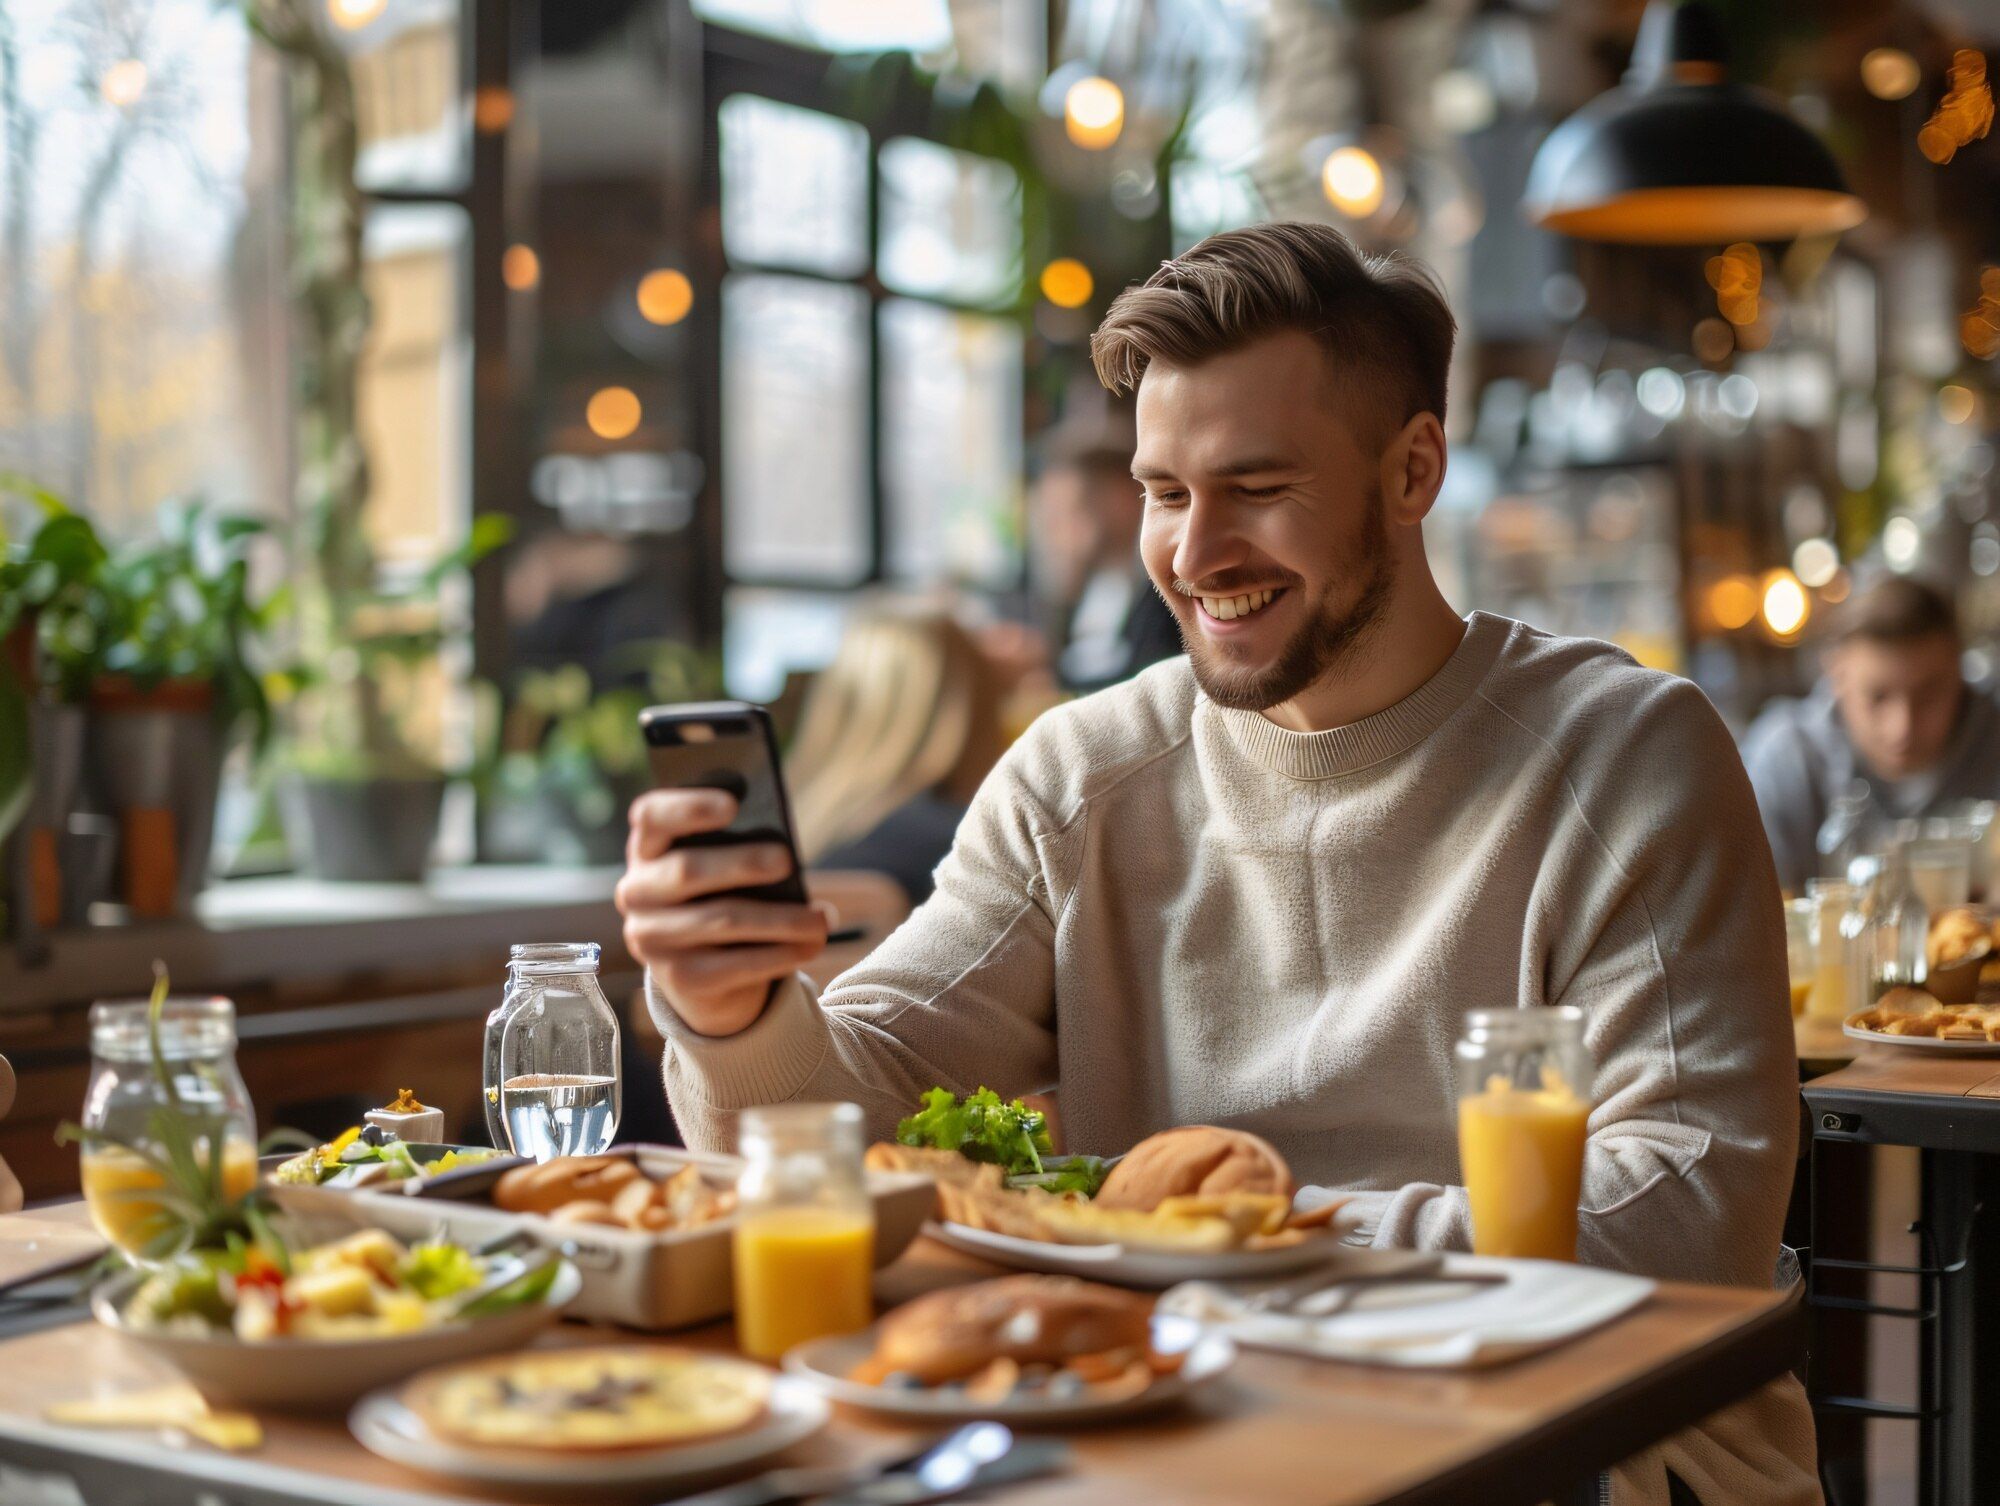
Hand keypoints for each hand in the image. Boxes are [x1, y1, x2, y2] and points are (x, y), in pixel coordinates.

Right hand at [618, 790, 829, 1036]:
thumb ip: (735, 849)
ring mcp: (651, 938)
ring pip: (721, 921)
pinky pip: (735, 965)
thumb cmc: (720, 893)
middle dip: (741, 863)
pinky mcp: (679, 978)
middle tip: (786, 860)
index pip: (652, 816)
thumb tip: (782, 850)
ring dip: (780, 919)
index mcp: (647, 848)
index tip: (733, 804)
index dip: (689, 807)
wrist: (701, 967)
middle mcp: (637, 892)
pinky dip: (780, 954)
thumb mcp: (718, 865)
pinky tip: (812, 945)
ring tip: (823, 918)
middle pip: (686, 871)